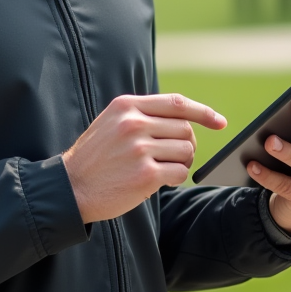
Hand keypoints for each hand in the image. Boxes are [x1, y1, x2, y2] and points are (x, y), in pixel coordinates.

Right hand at [62, 93, 226, 222]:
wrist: (71, 188)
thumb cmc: (95, 157)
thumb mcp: (111, 122)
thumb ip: (142, 114)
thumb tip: (184, 116)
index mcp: (126, 106)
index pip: (176, 103)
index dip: (202, 112)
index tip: (219, 122)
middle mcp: (133, 124)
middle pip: (185, 129)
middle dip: (188, 144)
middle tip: (175, 156)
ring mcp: (139, 149)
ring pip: (186, 150)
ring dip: (182, 162)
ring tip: (164, 168)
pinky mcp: (145, 175)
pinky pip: (180, 172)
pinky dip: (176, 177)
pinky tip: (160, 180)